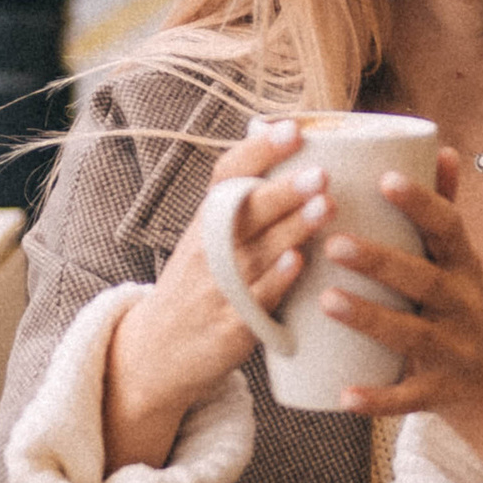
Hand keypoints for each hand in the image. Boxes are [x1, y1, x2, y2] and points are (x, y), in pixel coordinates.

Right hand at [101, 118, 325, 470]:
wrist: (155, 354)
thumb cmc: (198, 286)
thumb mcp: (210, 240)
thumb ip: (247, 204)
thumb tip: (294, 150)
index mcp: (207, 220)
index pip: (229, 173)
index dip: (261, 149)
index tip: (294, 128)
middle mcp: (209, 248)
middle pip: (246, 210)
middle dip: (284, 189)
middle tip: (322, 171)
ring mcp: (218, 287)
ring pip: (258, 251)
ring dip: (293, 227)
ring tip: (327, 205)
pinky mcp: (230, 327)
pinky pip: (254, 300)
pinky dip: (276, 280)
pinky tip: (298, 262)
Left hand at [321, 148, 482, 476]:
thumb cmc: (458, 303)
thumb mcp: (459, 259)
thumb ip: (444, 208)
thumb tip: (439, 147)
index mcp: (463, 265)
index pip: (449, 228)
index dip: (421, 203)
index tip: (385, 179)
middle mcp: (463, 305)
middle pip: (425, 281)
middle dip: (381, 261)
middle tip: (333, 242)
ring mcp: (453, 351)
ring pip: (413, 335)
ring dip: (371, 318)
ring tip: (326, 301)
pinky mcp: (439, 392)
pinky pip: (408, 397)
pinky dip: (378, 399)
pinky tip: (343, 396)